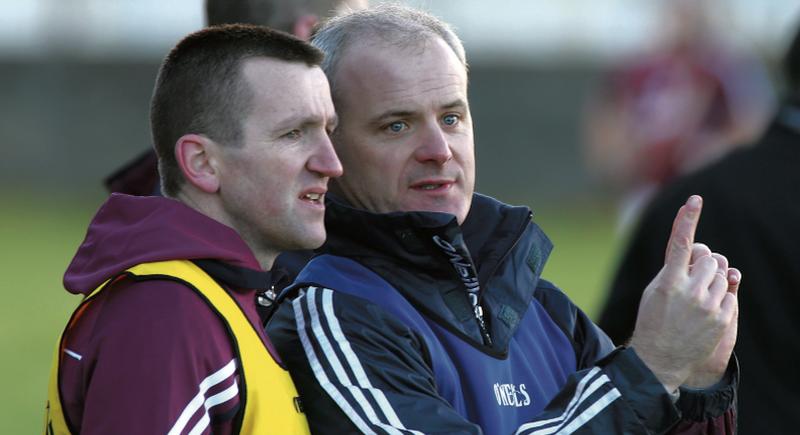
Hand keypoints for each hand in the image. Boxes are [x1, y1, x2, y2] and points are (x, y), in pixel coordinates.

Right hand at [629, 195, 738, 392]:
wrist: (661, 358)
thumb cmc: (653, 320)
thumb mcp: (654, 290)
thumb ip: (672, 268)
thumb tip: (695, 249)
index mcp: (669, 282)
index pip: (681, 243)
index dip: (687, 219)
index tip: (694, 200)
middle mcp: (690, 292)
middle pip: (709, 258)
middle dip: (703, 263)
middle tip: (691, 277)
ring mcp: (708, 306)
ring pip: (721, 274)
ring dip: (711, 280)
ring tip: (697, 297)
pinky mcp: (722, 318)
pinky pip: (730, 292)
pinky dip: (721, 296)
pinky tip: (706, 309)